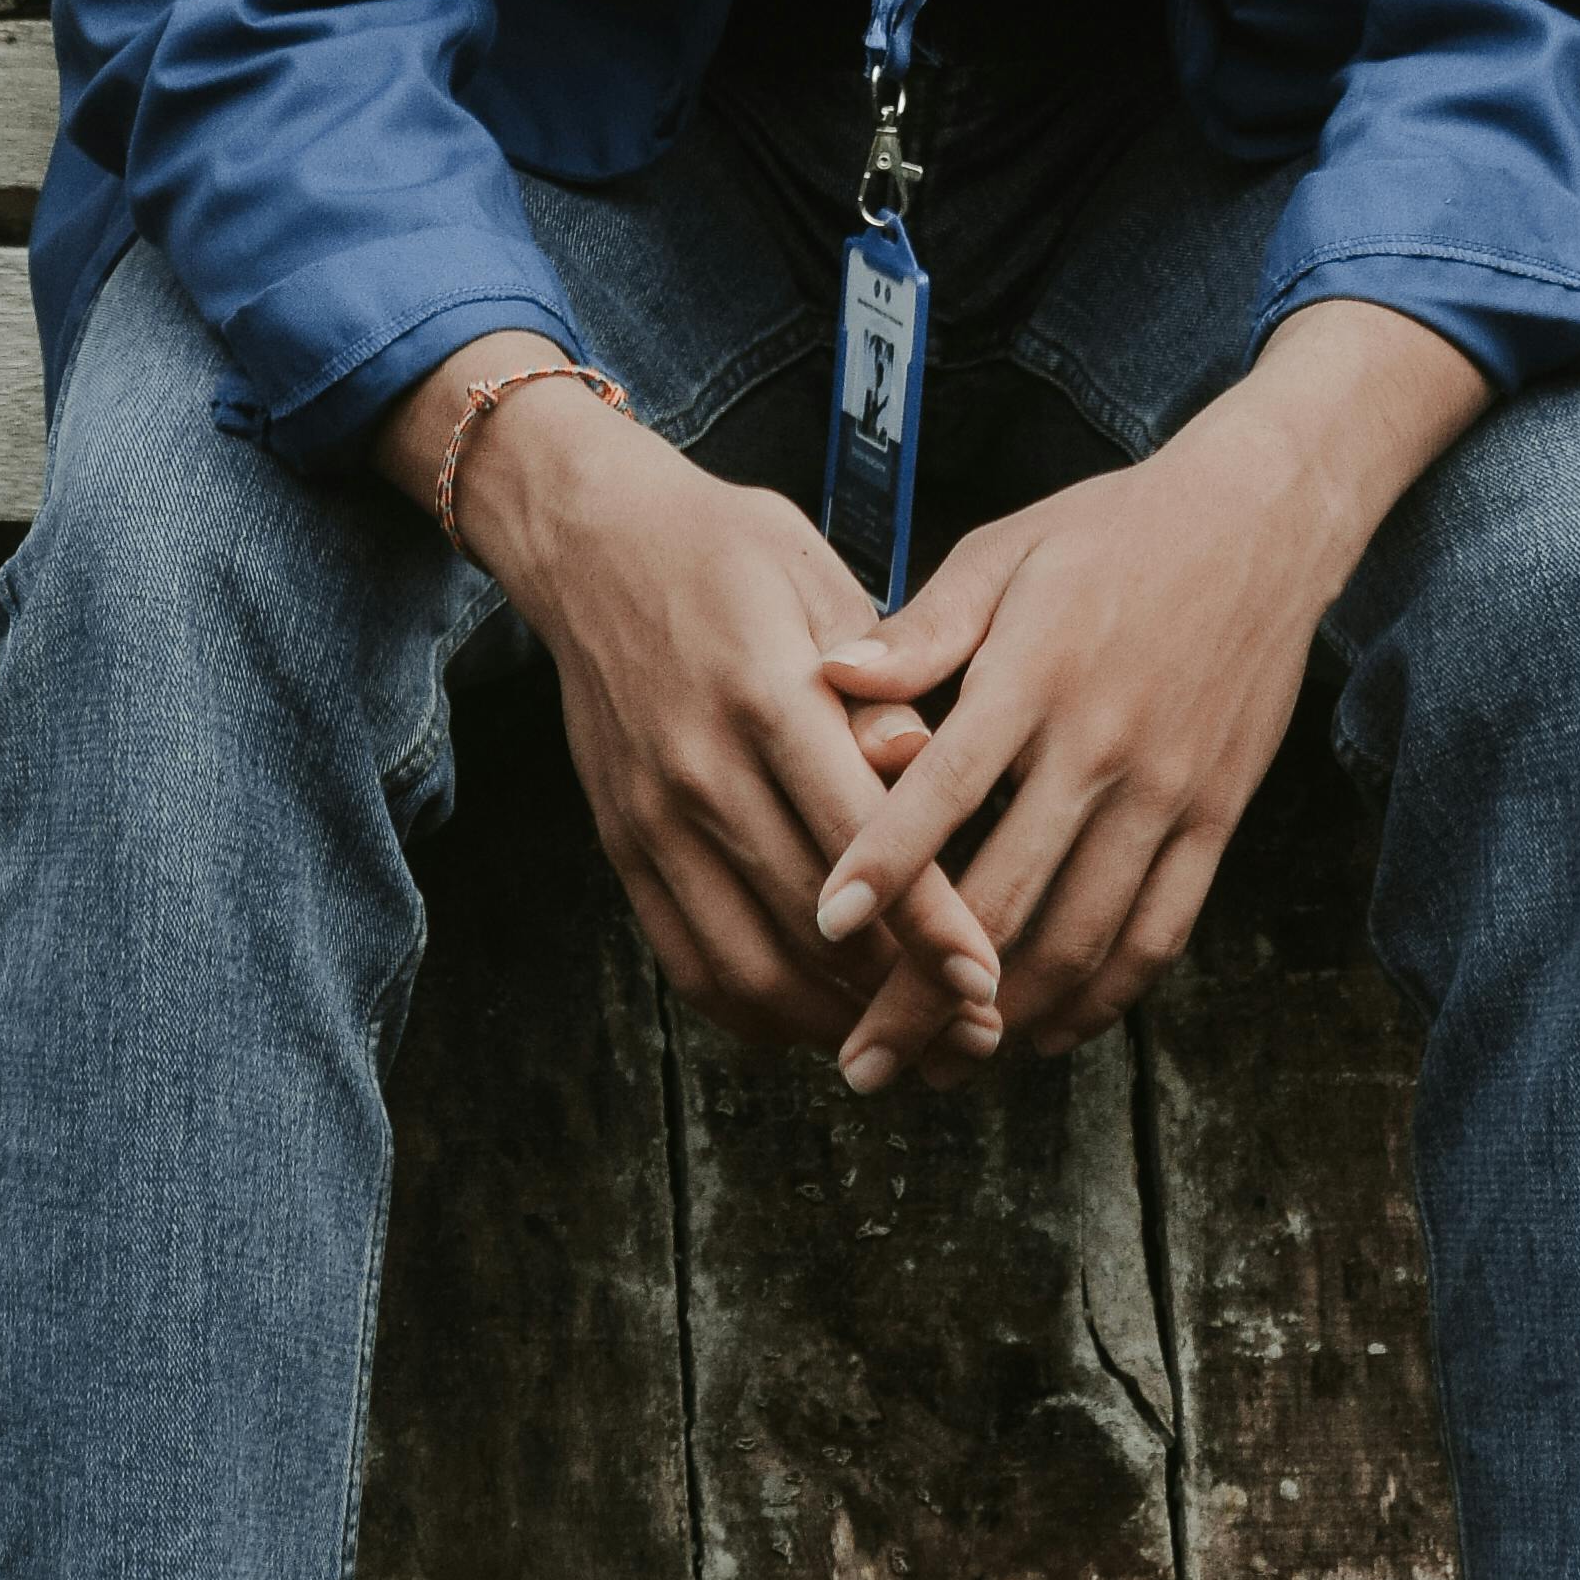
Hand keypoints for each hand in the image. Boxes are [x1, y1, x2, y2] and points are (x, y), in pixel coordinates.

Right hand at [397, 347, 1005, 1071]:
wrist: (592, 543)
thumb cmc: (730, 552)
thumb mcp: (820, 580)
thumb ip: (881, 680)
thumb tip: (928, 767)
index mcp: (764, 693)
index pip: (859, 836)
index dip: (928, 922)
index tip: (986, 981)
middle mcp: (700, 767)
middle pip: (810, 920)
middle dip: (902, 992)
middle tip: (976, 1033)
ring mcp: (651, 817)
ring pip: (751, 964)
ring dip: (835, 1019)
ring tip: (908, 1035)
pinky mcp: (622, 847)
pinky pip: (690, 964)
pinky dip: (758, 1011)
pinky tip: (817, 1017)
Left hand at [808, 301, 1487, 1085]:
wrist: (1258, 522)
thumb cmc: (1108, 532)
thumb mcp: (1004, 551)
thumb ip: (920, 627)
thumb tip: (827, 674)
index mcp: (1035, 675)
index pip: (943, 791)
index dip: (883, 867)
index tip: (824, 931)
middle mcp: (1101, 745)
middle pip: (1004, 900)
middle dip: (925, 994)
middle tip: (863, 1063)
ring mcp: (1166, 791)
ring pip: (1081, 939)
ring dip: (1008, 1019)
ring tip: (942, 1068)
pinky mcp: (1215, 818)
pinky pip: (1158, 934)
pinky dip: (1101, 999)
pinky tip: (1046, 1032)